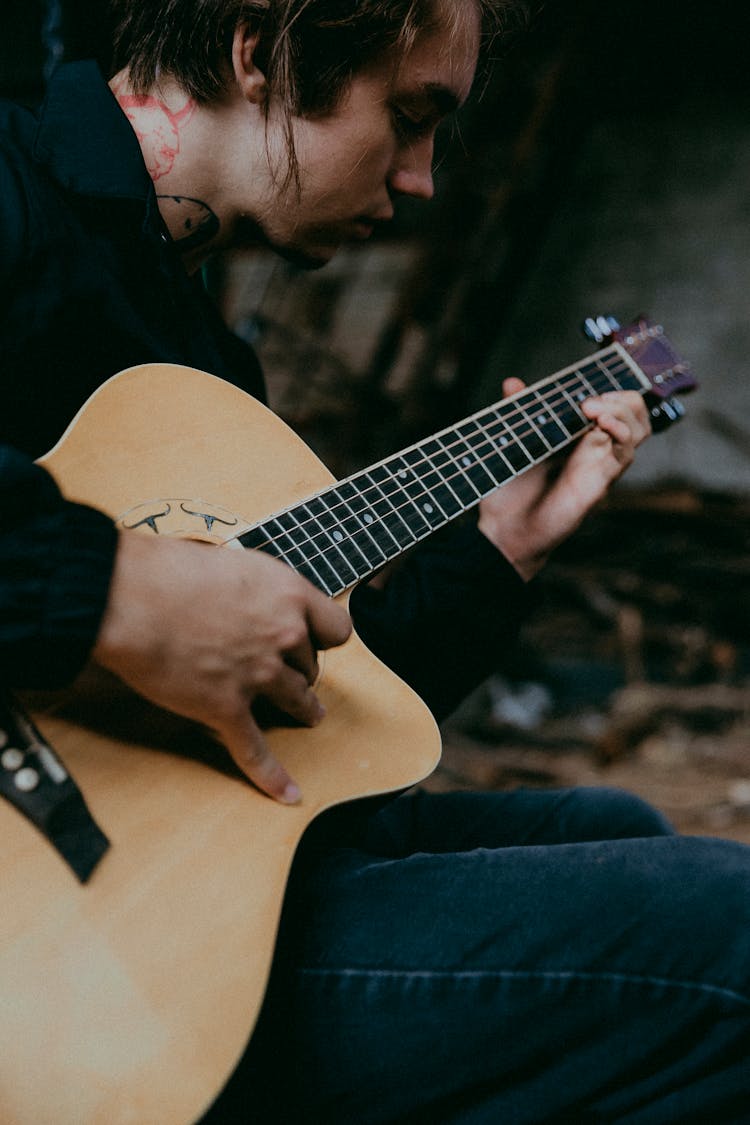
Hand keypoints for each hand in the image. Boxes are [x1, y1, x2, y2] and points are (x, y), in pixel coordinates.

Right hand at [92, 532, 350, 802]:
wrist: (132, 597)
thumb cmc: (170, 571)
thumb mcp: (233, 564)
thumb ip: (255, 589)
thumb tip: (251, 598)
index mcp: (288, 596)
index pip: (336, 627)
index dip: (323, 636)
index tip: (313, 639)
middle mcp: (283, 636)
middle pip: (310, 664)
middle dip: (300, 668)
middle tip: (285, 670)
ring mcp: (257, 675)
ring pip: (296, 700)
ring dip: (304, 709)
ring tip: (310, 715)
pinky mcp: (227, 708)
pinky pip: (256, 750)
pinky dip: (273, 776)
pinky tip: (288, 794)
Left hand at [478, 377, 650, 579]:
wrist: (504, 531)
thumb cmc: (508, 491)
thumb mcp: (509, 443)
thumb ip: (515, 411)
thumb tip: (512, 383)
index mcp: (577, 435)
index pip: (613, 405)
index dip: (609, 391)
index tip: (583, 390)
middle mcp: (594, 449)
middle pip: (635, 414)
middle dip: (623, 398)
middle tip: (591, 401)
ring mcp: (599, 466)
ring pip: (638, 431)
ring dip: (625, 412)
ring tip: (596, 410)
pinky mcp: (599, 484)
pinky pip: (625, 456)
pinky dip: (621, 435)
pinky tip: (602, 426)